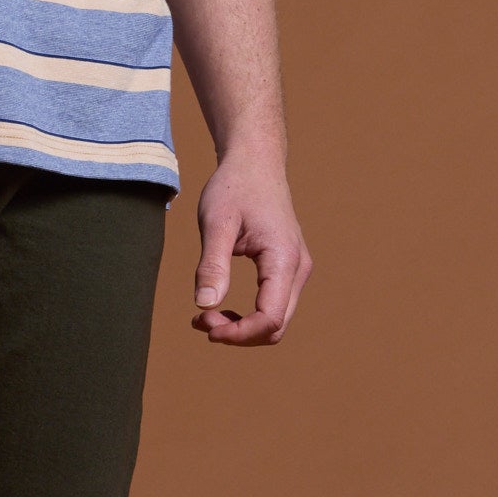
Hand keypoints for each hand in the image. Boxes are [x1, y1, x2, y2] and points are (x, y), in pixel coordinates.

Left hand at [192, 150, 310, 344]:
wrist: (255, 163)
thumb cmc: (234, 187)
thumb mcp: (216, 223)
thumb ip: (211, 265)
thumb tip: (204, 305)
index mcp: (284, 259)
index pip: (270, 319)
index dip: (238, 334)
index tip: (204, 325)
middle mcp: (298, 268)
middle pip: (276, 326)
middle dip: (237, 333)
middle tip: (199, 320)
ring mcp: (297, 270)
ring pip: (276, 320)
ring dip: (242, 328)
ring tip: (204, 316)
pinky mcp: (288, 268)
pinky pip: (273, 305)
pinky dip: (248, 315)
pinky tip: (219, 308)